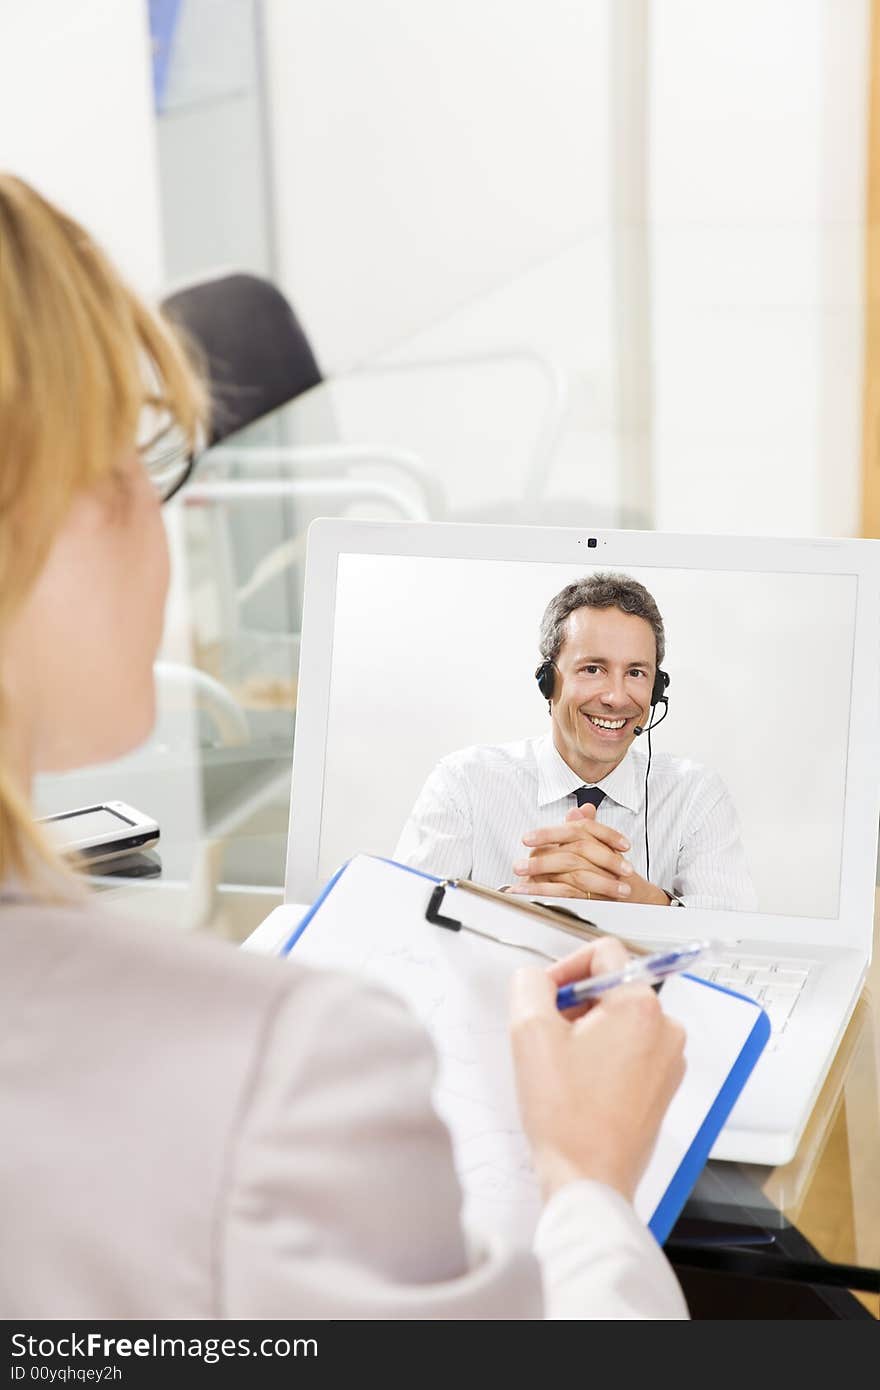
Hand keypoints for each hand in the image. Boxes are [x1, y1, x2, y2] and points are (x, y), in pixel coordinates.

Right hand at [509, 938, 686, 1201]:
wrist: (588, 1179)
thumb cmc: (566, 1115)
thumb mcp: (529, 1032)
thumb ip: (529, 984)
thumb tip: (536, 977)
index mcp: (640, 1006)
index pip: (603, 952)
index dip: (565, 967)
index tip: (545, 996)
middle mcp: (665, 1028)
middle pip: (612, 986)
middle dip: (575, 1003)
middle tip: (546, 1035)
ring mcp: (668, 1060)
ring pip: (620, 1018)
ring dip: (587, 1030)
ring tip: (562, 1064)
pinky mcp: (662, 1086)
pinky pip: (630, 1049)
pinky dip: (602, 1054)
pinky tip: (579, 1083)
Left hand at [510, 803, 668, 904]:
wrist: (635, 893)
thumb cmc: (612, 867)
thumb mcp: (598, 844)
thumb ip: (585, 828)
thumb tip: (576, 811)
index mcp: (598, 841)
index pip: (574, 832)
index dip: (549, 834)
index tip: (526, 838)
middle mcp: (602, 858)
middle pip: (572, 854)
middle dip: (542, 861)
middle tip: (518, 866)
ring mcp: (602, 878)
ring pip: (571, 877)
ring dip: (540, 884)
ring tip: (519, 887)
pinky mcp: (598, 898)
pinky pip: (570, 898)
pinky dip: (547, 898)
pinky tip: (529, 898)